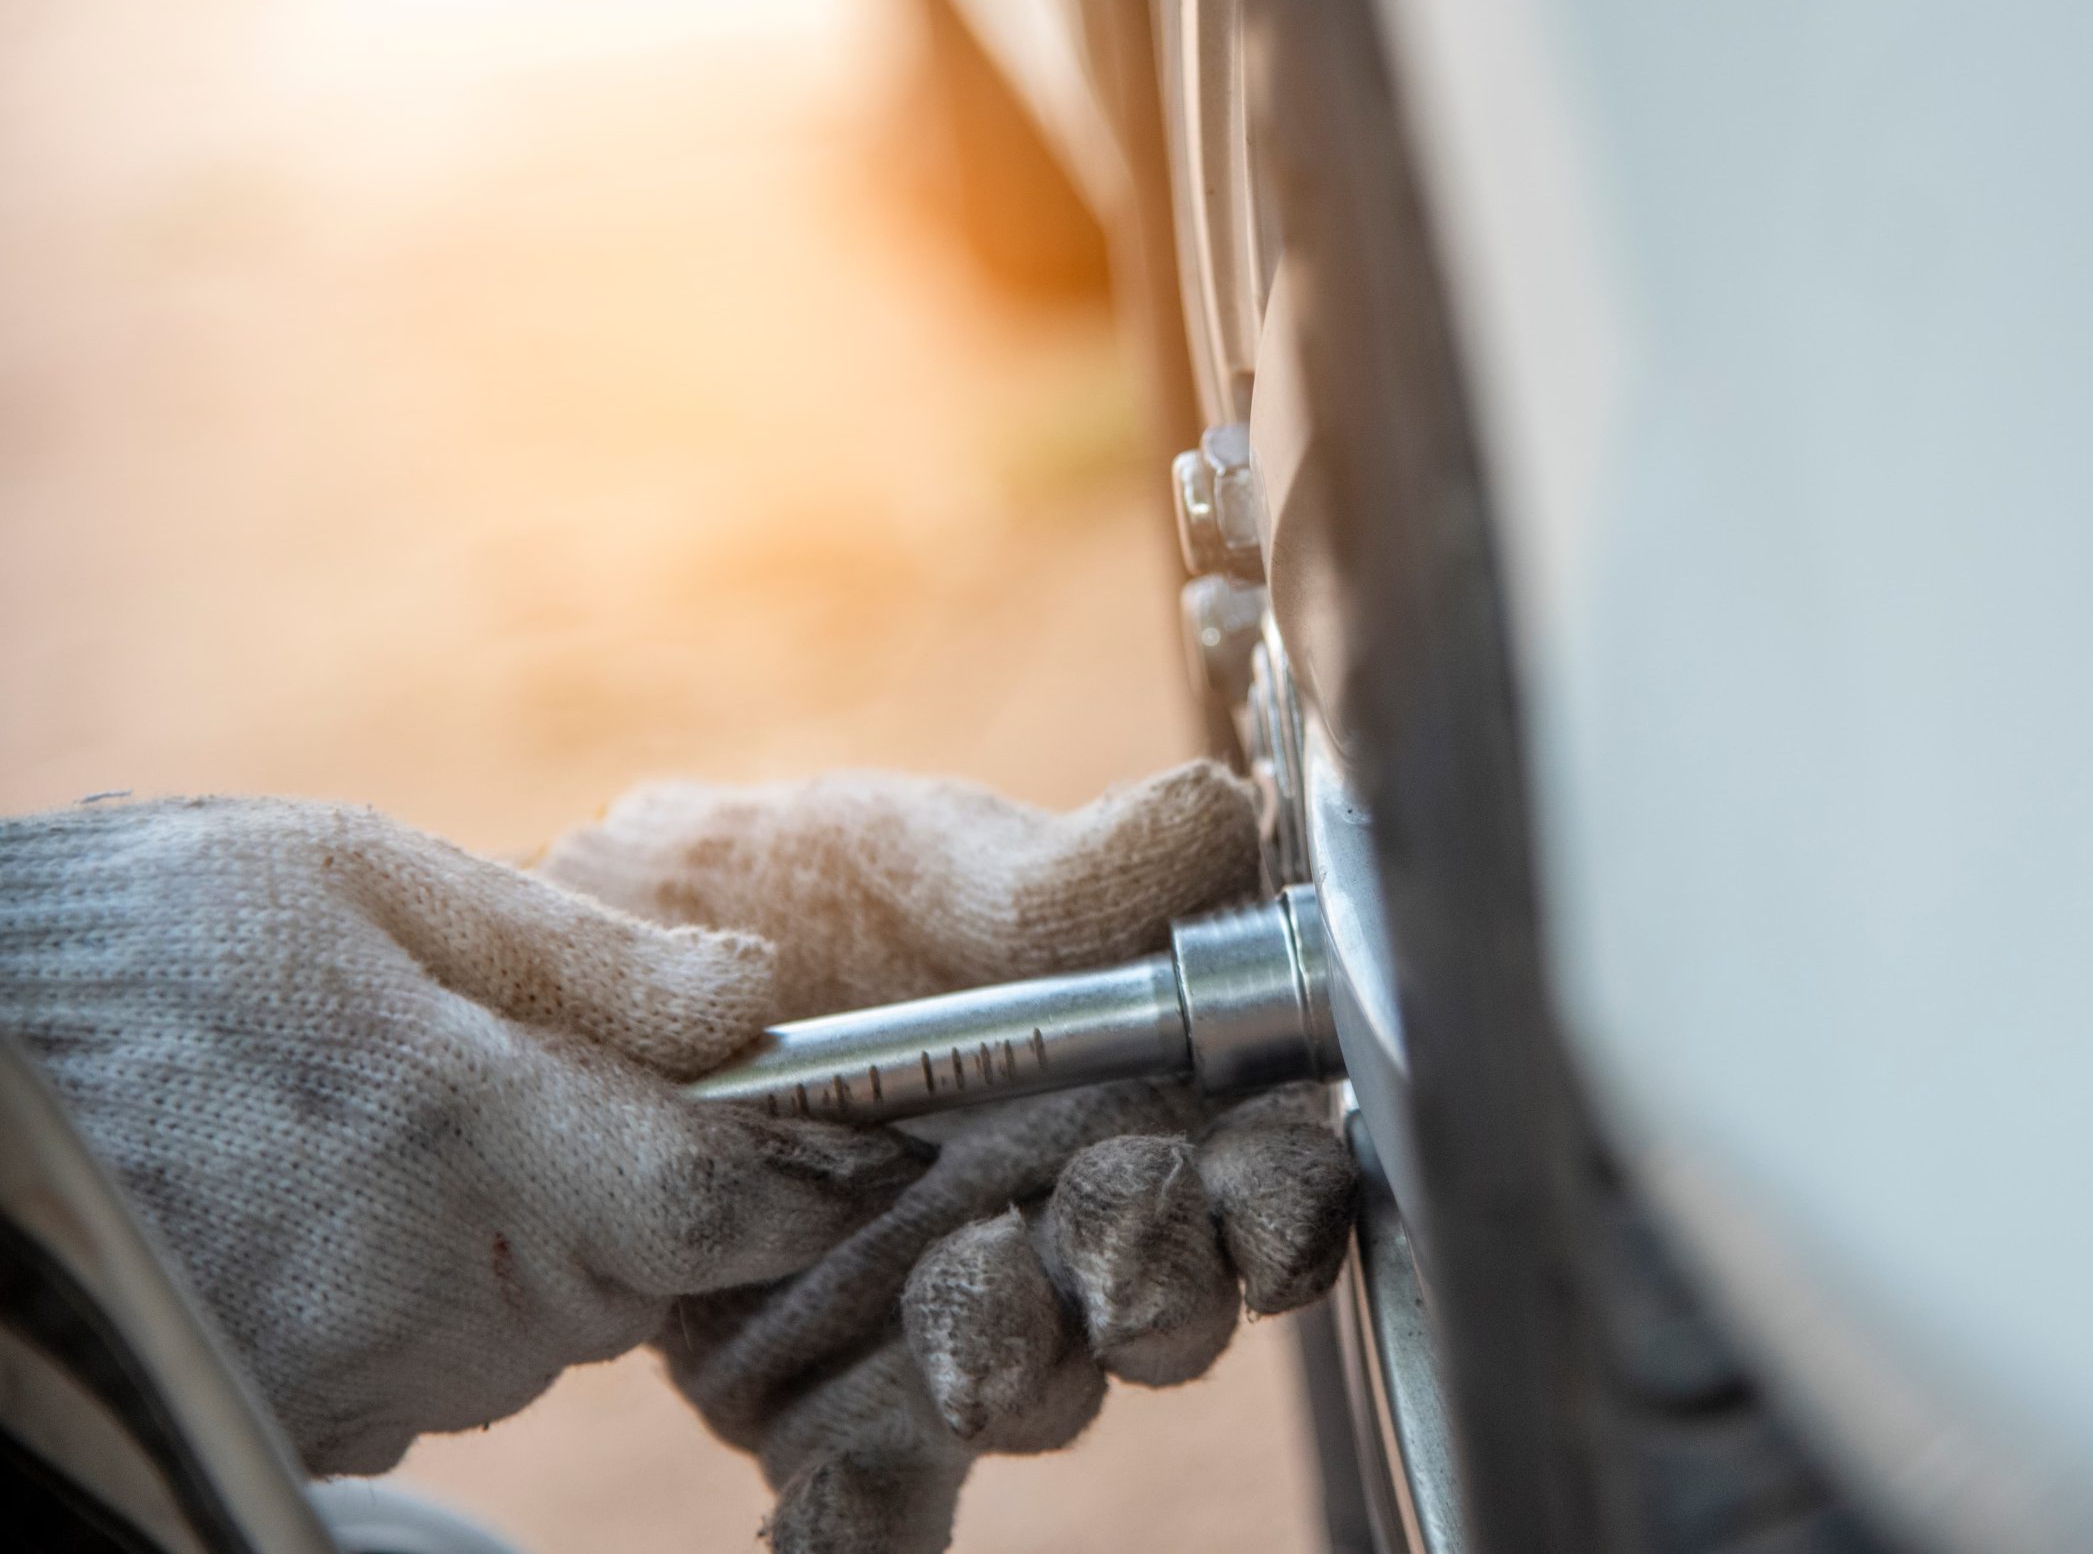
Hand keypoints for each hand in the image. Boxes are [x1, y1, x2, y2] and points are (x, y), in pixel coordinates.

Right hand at [0, 797, 929, 1475]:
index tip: (869, 1142)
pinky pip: (447, 1371)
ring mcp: (349, 1369)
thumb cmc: (155, 937)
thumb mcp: (365, 879)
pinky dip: (435, 1299)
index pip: (712, 1199)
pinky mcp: (303, 1418)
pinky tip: (339, 1208)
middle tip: (527, 1087)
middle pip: (643, 1270)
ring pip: (550, 1323)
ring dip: (528, 1240)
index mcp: (448, 1119)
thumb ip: (583, 959)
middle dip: (636, 1183)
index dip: (809, 1176)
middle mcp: (410, 1275)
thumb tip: (756, 995)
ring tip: (397, 1135)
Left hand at [538, 763, 1357, 1553]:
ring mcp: (954, 1320)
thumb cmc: (801, 893)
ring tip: (968, 1299)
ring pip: (1039, 1386)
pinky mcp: (832, 1401)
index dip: (1282, 1192)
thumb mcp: (915, 859)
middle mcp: (1065, 1225)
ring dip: (1024, 1361)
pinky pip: (869, 1496)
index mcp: (1132, 1095)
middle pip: (1168, 1299)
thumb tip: (1215, 817)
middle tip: (1112, 1247)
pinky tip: (826, 1536)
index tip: (1261, 1189)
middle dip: (1160, 1284)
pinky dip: (861, 1530)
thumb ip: (1064, 871)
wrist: (604, 981)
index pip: (1258, 1168)